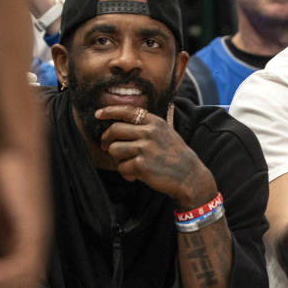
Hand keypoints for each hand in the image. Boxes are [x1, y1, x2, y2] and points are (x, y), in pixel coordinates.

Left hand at [97, 105, 216, 207]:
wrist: (189, 177)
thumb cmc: (175, 156)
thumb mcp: (166, 133)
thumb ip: (147, 127)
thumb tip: (121, 124)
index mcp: (155, 122)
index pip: (127, 111)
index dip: (109, 111)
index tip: (98, 114)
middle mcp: (149, 132)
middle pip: (115, 130)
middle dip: (106, 139)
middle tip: (107, 146)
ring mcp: (145, 148)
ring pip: (115, 149)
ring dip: (117, 159)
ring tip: (127, 164)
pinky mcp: (141, 165)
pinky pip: (121, 167)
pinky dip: (125, 173)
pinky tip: (134, 176)